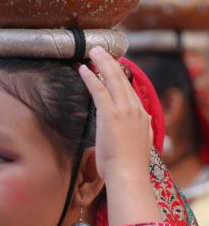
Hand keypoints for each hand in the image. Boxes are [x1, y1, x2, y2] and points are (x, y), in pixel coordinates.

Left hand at [79, 46, 152, 184]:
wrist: (128, 174)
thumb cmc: (129, 166)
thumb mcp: (137, 145)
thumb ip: (136, 133)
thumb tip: (135, 127)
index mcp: (143, 117)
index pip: (131, 91)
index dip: (121, 77)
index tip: (114, 67)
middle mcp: (136, 110)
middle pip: (123, 80)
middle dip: (111, 62)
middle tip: (101, 50)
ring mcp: (124, 111)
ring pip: (113, 79)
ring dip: (102, 63)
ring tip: (92, 51)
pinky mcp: (111, 114)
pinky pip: (99, 90)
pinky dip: (91, 78)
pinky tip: (83, 69)